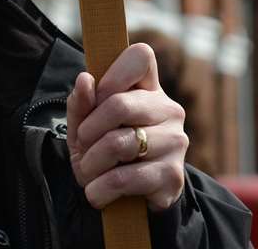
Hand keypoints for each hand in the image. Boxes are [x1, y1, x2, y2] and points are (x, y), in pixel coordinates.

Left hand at [65, 42, 187, 212]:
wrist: (131, 201)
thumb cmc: (104, 151)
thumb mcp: (84, 125)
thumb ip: (81, 103)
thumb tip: (85, 79)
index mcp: (148, 88)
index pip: (140, 56)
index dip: (112, 74)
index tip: (96, 97)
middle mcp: (169, 110)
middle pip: (120, 104)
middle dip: (88, 129)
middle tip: (82, 143)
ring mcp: (176, 141)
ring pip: (119, 144)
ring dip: (91, 163)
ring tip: (88, 171)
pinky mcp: (173, 176)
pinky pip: (125, 178)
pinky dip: (100, 188)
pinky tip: (97, 191)